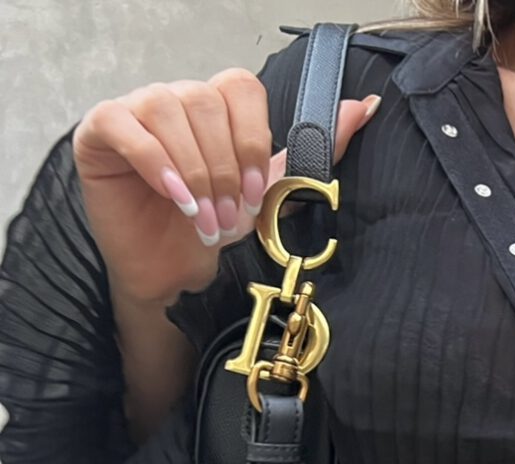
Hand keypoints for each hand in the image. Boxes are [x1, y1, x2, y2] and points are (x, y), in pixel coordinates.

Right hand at [71, 68, 380, 307]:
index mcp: (215, 108)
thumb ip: (309, 153)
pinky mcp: (100, 132)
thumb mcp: (268, 194)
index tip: (256, 190)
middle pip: (205, 101)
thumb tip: (361, 110)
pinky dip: (158, 165)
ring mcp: (135, 110)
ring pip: (168, 111)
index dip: (251, 137)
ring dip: (195, 173)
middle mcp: (175, 100)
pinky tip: (177, 200)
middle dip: (225, 167)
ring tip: (204, 218)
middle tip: (230, 216)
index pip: (240, 87)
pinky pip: (126, 126)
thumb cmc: (212, 229)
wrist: (171, 273)